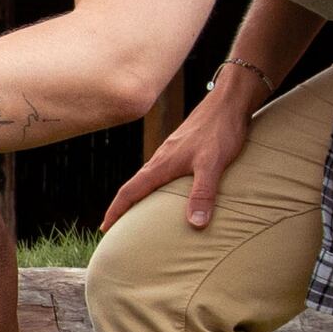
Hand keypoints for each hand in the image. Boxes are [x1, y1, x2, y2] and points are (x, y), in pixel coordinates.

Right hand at [104, 65, 263, 231]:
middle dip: (123, 208)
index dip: (115, 211)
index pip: (129, 192)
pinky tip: (167, 191)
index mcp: (161, 165)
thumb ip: (203, 193)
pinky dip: (156, 187)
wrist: (229, 102)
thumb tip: (195, 224)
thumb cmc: (220, 130)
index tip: (103, 229)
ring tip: (138, 214)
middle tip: (116, 228)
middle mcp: (161, 159)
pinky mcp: (182, 150)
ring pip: (148, 179)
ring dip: (139, 197)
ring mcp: (171, 153)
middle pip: (134, 187)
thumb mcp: (212, 164)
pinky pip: (161, 173)